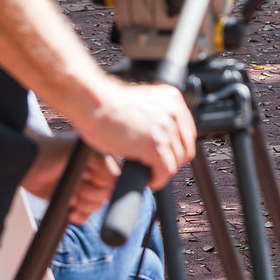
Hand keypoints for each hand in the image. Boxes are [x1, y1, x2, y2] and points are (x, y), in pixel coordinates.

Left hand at [18, 138, 121, 223]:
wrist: (26, 165)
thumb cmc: (48, 153)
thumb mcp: (77, 153)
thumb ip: (101, 161)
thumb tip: (117, 175)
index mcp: (98, 161)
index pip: (114, 178)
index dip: (105, 183)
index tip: (91, 179)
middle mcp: (92, 175)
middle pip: (106, 194)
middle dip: (92, 194)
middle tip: (79, 187)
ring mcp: (82, 189)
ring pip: (96, 206)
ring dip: (83, 205)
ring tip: (71, 197)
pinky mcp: (71, 202)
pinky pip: (84, 215)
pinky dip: (79, 216)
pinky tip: (70, 210)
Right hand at [75, 79, 197, 188]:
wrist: (93, 103)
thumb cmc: (107, 104)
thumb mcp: (142, 103)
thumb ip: (157, 115)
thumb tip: (163, 134)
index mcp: (172, 99)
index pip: (187, 132)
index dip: (176, 148)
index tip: (167, 156)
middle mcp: (174, 111)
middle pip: (185, 147)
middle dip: (172, 160)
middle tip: (156, 166)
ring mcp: (166, 129)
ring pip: (176, 161)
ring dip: (162, 171)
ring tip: (149, 173)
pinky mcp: (155, 146)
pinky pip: (165, 171)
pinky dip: (157, 180)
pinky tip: (148, 180)